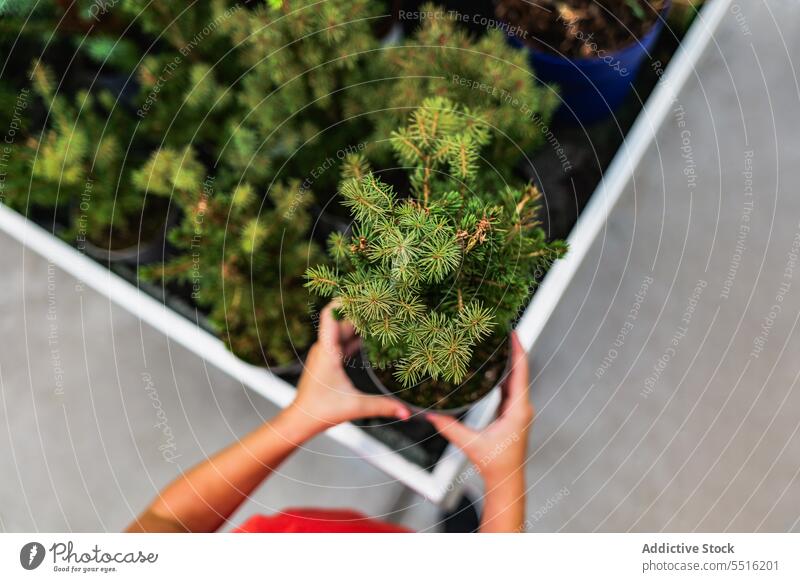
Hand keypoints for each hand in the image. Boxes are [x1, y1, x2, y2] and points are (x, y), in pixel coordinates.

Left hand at [289, 301, 410, 427]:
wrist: (302, 420)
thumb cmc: (322, 411)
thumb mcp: (356, 406)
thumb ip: (383, 406)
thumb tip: (407, 413)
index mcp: (328, 351)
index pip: (330, 315)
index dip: (343, 300)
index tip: (360, 291)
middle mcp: (325, 348)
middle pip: (342, 321)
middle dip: (360, 311)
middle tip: (381, 303)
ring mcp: (325, 353)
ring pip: (343, 331)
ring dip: (359, 324)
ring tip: (379, 315)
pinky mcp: (328, 361)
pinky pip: (343, 342)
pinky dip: (356, 337)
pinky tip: (370, 336)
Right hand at [427, 332, 532, 483]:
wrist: (506, 479)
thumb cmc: (495, 464)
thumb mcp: (470, 444)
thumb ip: (450, 428)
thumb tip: (430, 414)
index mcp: (517, 410)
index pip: (520, 373)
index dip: (518, 351)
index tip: (513, 332)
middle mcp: (521, 406)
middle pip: (520, 371)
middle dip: (512, 349)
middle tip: (501, 329)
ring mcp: (518, 409)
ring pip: (516, 378)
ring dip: (509, 360)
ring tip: (497, 342)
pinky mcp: (512, 412)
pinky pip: (510, 386)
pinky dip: (504, 373)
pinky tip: (494, 365)